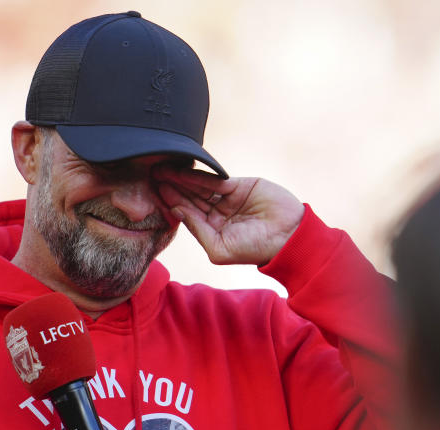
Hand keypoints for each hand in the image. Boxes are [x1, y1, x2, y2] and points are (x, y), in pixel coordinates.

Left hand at [153, 165, 304, 265]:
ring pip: (199, 187)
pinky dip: (197, 176)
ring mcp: (228, 199)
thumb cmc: (255, 249)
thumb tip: (175, 210)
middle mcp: (217, 214)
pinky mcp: (239, 186)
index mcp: (212, 231)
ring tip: (160, 170)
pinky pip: (214, 180)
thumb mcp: (219, 248)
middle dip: (171, 187)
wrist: (289, 237)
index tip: (153, 194)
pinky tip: (181, 171)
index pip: (186, 215)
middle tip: (150, 176)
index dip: (170, 204)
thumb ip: (197, 230)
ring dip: (180, 178)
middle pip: (189, 198)